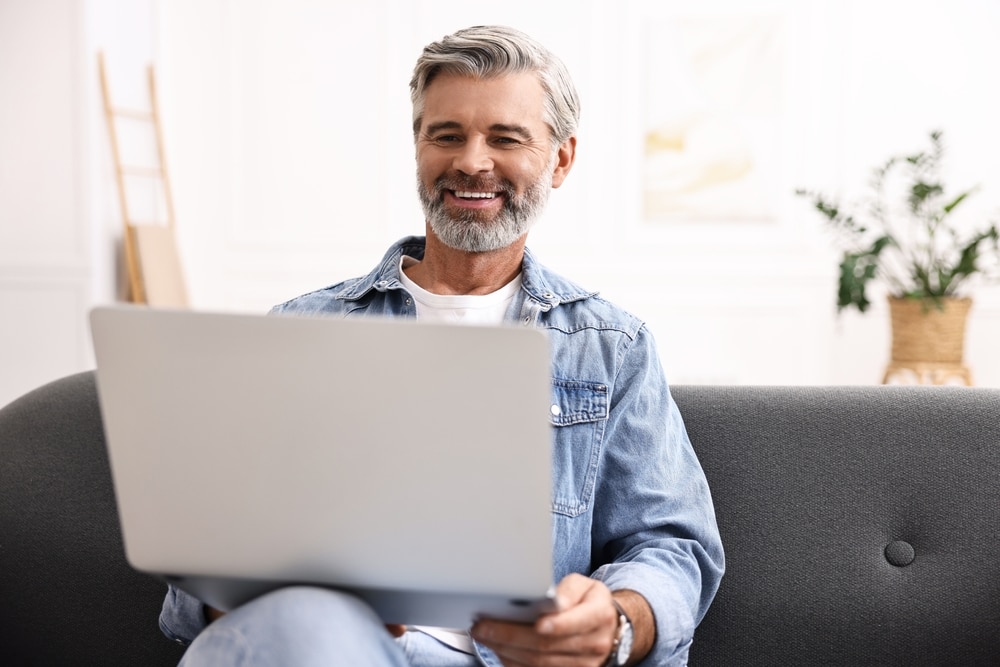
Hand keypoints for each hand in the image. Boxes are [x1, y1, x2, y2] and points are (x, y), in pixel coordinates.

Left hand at [470, 573, 618, 666]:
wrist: (605, 627)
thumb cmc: (588, 601)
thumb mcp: (584, 585)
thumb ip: (568, 590)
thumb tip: (552, 600)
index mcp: (599, 616)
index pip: (576, 622)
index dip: (555, 625)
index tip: (534, 623)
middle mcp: (594, 644)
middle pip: (548, 646)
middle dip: (511, 637)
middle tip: (483, 627)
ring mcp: (582, 665)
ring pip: (539, 663)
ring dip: (506, 651)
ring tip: (484, 637)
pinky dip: (514, 662)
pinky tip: (499, 650)